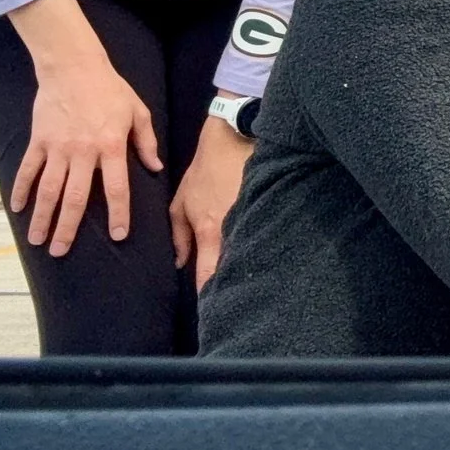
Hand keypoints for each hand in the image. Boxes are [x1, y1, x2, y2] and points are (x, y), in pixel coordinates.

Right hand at [10, 50, 159, 256]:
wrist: (73, 66)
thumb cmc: (110, 88)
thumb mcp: (137, 111)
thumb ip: (146, 142)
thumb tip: (155, 168)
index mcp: (111, 147)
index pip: (116, 188)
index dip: (118, 213)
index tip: (117, 236)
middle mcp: (83, 152)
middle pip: (75, 198)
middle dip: (68, 228)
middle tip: (61, 251)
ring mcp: (58, 148)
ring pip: (48, 190)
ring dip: (41, 217)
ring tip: (36, 240)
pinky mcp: (39, 140)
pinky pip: (28, 169)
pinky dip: (20, 189)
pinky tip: (16, 209)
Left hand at [168, 113, 252, 290]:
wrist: (235, 139)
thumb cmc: (205, 170)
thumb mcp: (182, 200)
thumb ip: (179, 235)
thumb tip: (180, 262)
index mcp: (210, 231)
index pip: (209, 274)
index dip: (208, 294)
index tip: (210, 311)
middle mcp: (233, 230)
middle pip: (234, 270)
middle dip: (232, 289)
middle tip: (231, 306)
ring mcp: (254, 218)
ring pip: (252, 255)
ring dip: (248, 269)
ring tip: (250, 289)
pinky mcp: (269, 208)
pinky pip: (264, 236)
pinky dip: (261, 247)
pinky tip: (265, 258)